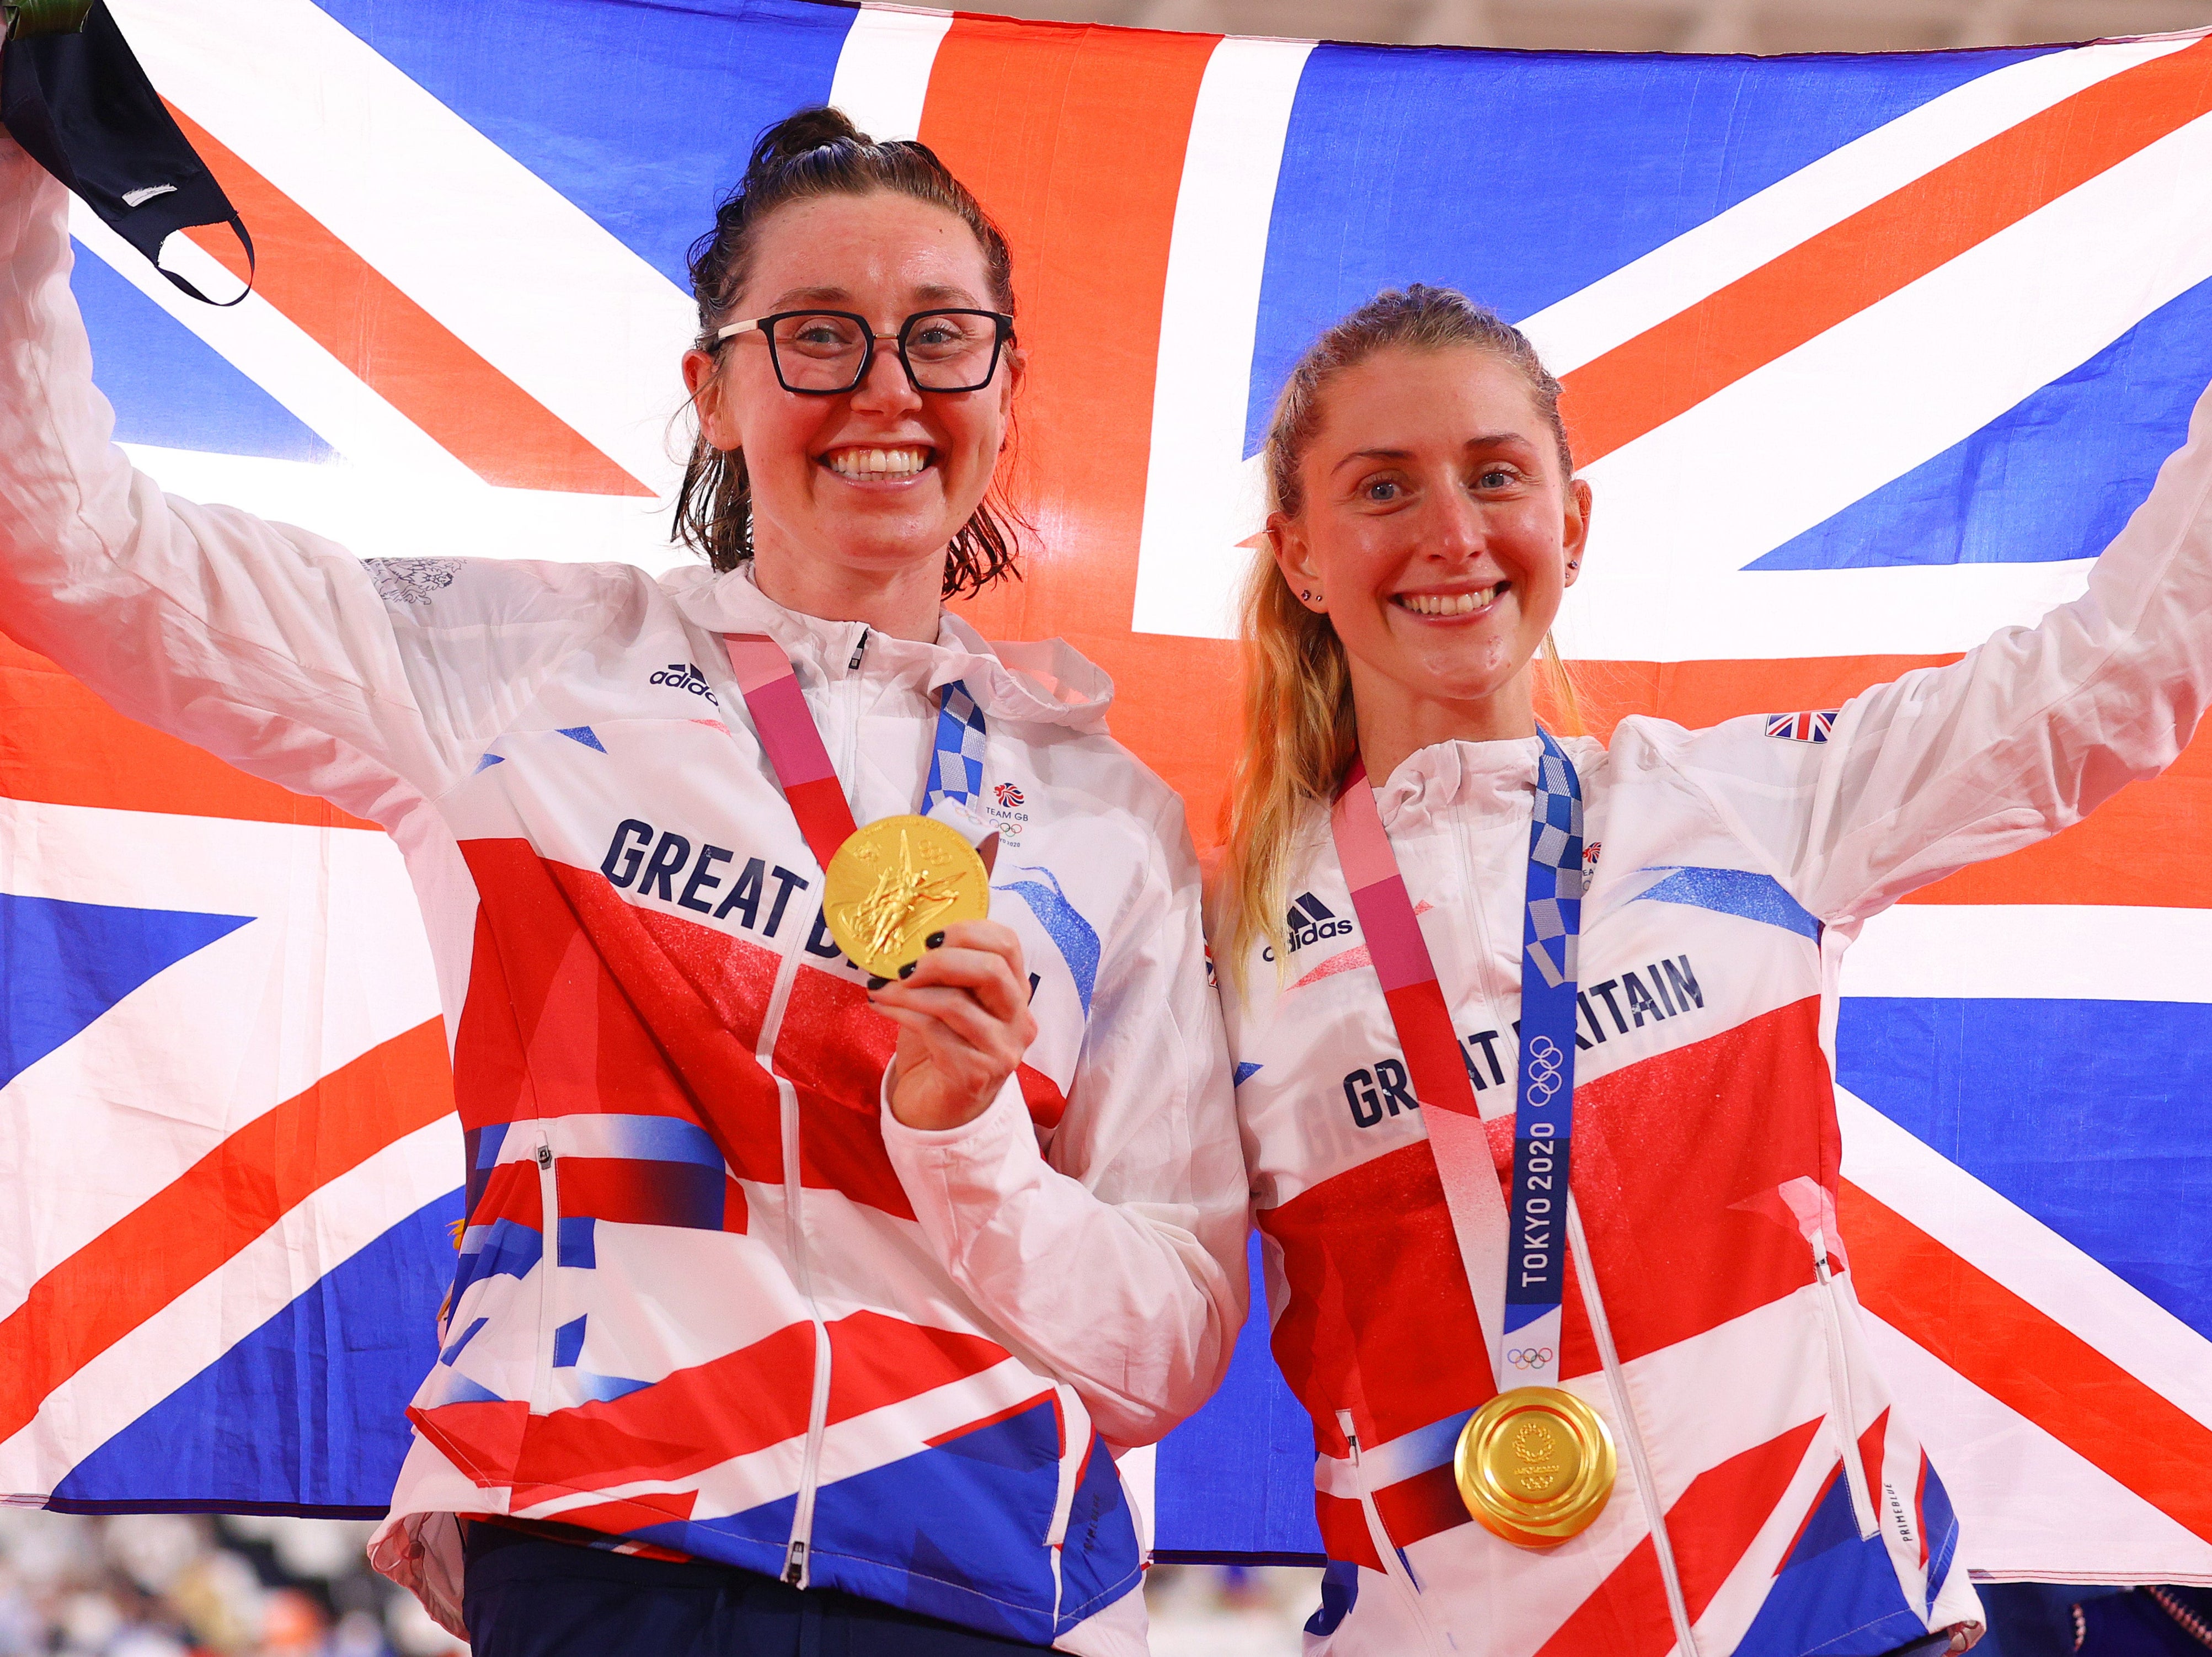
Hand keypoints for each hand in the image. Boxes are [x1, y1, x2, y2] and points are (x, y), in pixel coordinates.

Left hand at [868, 919, 1037, 1130]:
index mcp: (1015, 993)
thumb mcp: (950, 1002)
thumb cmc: (942, 1048)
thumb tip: (904, 939)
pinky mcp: (976, 1074)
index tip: (928, 937)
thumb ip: (944, 973)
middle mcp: (1018, 1021)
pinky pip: (933, 1031)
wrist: (940, 1111)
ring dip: (908, 990)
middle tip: (904, 964)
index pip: (1007, 945)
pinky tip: (881, 1006)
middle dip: (941, 960)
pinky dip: (900, 1012)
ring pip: (956, 1003)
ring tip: (880, 987)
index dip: (968, 930)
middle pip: (991, 969)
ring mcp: (1002, 1050)